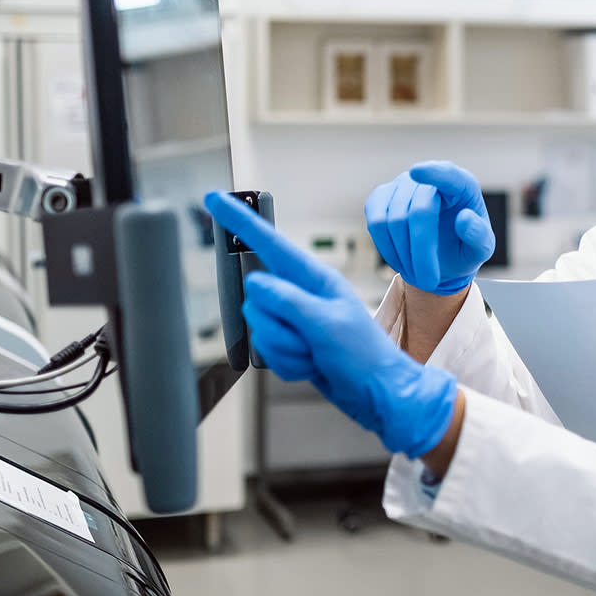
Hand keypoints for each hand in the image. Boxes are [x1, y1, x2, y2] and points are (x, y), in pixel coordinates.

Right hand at [205, 192, 457, 457]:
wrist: (380, 396)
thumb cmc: (365, 357)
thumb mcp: (327, 323)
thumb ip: (287, 301)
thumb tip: (254, 284)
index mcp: (316, 278)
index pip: (269, 244)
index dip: (241, 222)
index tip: (215, 199)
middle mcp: (302, 295)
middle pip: (255, 300)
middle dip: (278, 328)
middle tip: (309, 340)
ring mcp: (295, 321)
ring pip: (258, 329)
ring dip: (286, 349)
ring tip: (315, 355)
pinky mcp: (292, 344)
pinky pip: (266, 352)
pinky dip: (288, 364)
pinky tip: (312, 367)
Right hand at [365, 162, 494, 295]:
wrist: (440, 257)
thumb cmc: (464, 248)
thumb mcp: (481, 249)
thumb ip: (479, 235)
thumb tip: (464, 218)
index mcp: (461, 185)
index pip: (448, 174)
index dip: (433, 173)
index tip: (417, 171)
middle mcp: (430, 179)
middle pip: (418, 212)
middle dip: (422, 251)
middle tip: (429, 281)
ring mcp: (402, 185)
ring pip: (392, 219)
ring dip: (404, 254)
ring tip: (418, 272)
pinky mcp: (381, 197)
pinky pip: (375, 222)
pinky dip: (386, 247)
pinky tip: (400, 260)